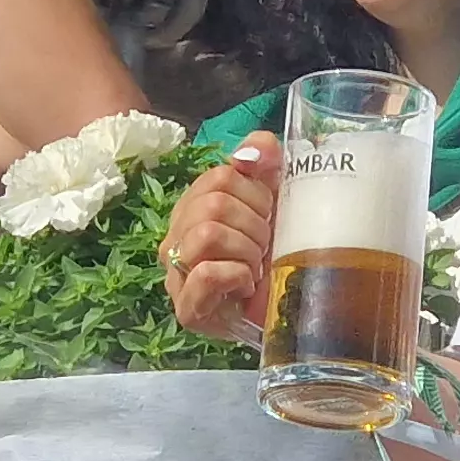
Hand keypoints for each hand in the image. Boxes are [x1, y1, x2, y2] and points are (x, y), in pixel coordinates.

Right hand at [160, 136, 277, 342]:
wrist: (283, 311)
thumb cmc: (275, 256)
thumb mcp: (277, 200)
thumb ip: (266, 163)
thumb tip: (255, 148)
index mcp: (194, 206)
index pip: (219, 177)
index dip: (255, 194)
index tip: (269, 217)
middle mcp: (177, 236)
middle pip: (212, 204)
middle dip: (253, 225)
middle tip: (265, 247)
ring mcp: (176, 273)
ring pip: (206, 234)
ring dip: (245, 250)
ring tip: (255, 267)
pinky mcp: (186, 308)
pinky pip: (205, 273)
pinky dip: (236, 275)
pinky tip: (247, 285)